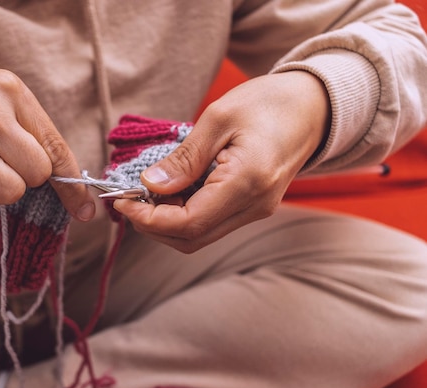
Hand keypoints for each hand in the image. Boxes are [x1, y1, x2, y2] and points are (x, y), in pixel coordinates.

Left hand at [114, 71, 330, 251]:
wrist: (312, 107)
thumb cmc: (268, 103)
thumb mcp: (218, 118)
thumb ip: (184, 159)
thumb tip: (150, 186)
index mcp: (246, 183)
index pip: (187, 223)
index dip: (148, 218)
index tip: (122, 201)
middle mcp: (254, 207)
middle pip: (191, 239)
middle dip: (152, 225)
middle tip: (129, 199)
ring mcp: (255, 211)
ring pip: (200, 236)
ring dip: (166, 222)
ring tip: (148, 193)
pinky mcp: (252, 208)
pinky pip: (211, 223)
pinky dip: (183, 215)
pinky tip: (171, 191)